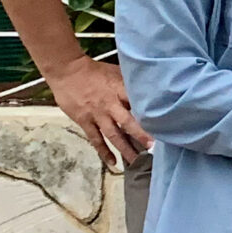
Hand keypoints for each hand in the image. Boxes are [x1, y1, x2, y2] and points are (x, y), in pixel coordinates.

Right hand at [47, 54, 148, 169]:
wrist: (67, 70)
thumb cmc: (95, 71)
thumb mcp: (117, 72)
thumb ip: (132, 83)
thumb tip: (152, 89)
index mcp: (120, 90)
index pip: (138, 103)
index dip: (150, 114)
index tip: (164, 125)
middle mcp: (110, 104)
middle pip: (128, 122)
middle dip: (141, 136)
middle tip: (154, 148)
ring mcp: (96, 114)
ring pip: (113, 135)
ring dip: (125, 149)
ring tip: (137, 161)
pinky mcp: (84, 121)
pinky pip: (96, 139)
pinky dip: (104, 152)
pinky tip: (113, 162)